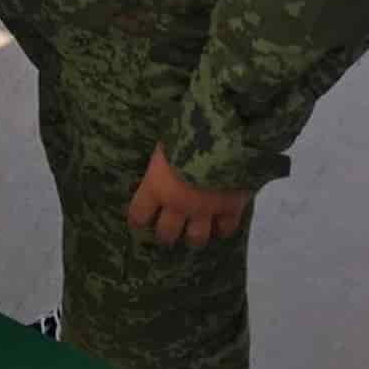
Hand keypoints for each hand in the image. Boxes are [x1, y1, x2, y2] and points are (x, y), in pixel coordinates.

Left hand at [126, 145, 250, 247]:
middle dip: (165, 234)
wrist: (225, 137)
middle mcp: (179, 204)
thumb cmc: (187, 130)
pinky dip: (222, 229)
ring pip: (196, 238)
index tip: (138, 222)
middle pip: (167, 233)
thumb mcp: (166, 142)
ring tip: (192, 234)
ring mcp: (205, 210)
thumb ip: (162, 159)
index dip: (137, 220)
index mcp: (157, 186)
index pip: (138, 215)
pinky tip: (220, 226)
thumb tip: (159, 159)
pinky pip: (226, 229)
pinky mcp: (231, 208)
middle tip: (166, 233)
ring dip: (193, 237)